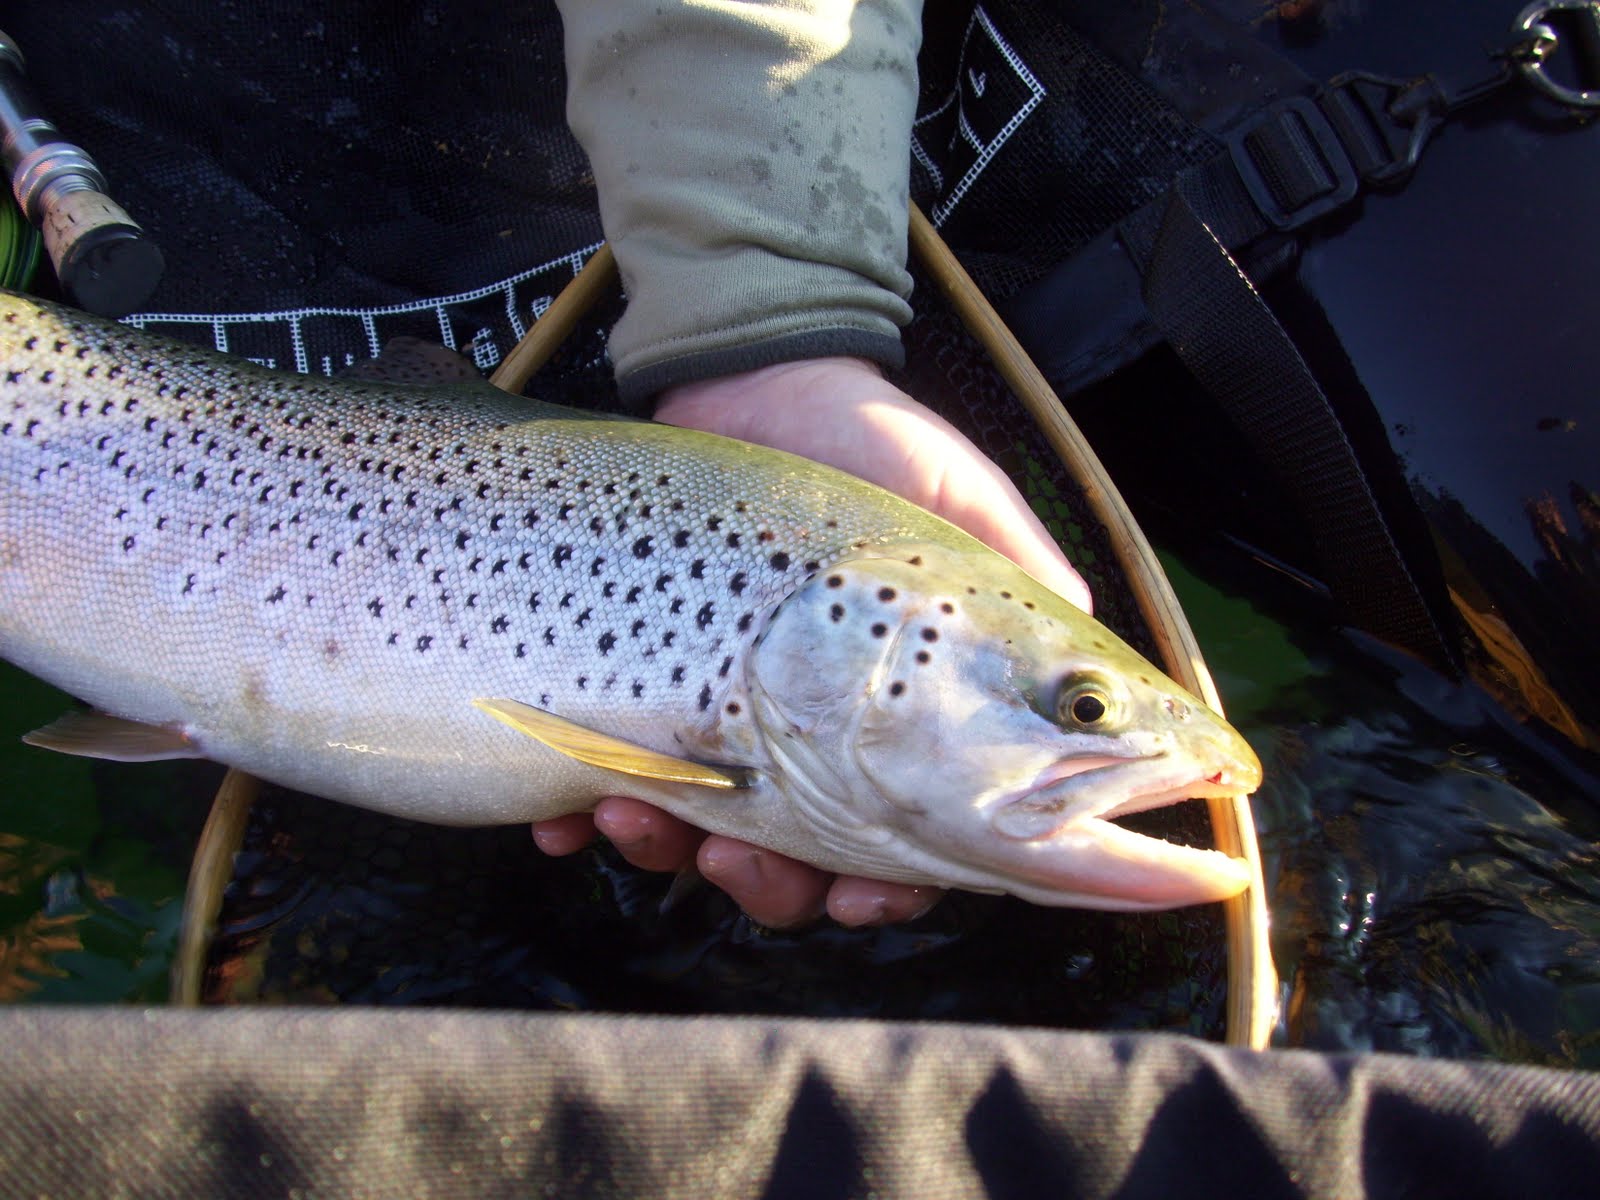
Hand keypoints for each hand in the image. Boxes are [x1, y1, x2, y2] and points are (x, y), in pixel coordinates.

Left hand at [532, 357, 1090, 926]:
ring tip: (640, 814)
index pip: (911, 840)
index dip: (892, 893)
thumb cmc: (868, 443)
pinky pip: (605, 778)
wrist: (751, 375)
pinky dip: (582, 813)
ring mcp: (723, 714)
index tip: (861, 898)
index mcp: (904, 715)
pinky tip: (570, 815)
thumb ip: (1024, 588)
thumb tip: (1095, 668)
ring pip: (700, 836)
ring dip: (670, 851)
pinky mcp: (639, 686)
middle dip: (768, 886)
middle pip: (800, 864)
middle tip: (735, 859)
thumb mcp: (963, 506)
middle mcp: (816, 730)